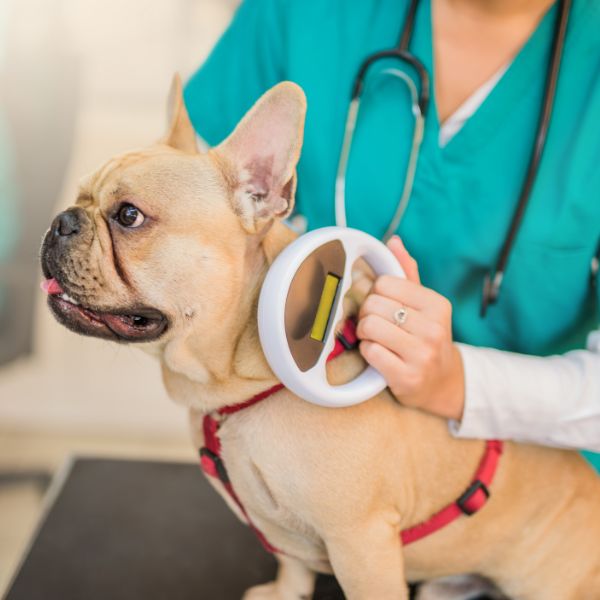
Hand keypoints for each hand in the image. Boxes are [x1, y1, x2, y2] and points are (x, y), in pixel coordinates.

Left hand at [356, 236, 464, 420]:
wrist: (443, 383)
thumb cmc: (426, 338)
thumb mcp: (424, 305)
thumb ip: (408, 273)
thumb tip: (393, 241)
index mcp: (438, 305)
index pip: (384, 283)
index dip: (375, 294)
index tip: (383, 306)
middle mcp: (433, 329)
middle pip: (373, 305)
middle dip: (367, 314)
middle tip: (375, 325)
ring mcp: (422, 354)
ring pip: (369, 327)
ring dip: (365, 334)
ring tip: (376, 340)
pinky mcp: (407, 377)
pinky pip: (369, 352)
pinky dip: (367, 353)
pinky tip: (379, 356)